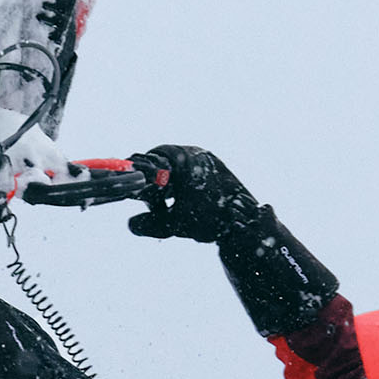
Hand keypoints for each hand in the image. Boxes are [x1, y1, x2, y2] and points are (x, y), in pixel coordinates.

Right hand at [119, 144, 266, 245]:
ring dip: (172, 186)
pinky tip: (188, 206)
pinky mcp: (220, 169)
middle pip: (166, 162)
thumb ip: (149, 224)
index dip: (142, 173)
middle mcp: (197, 154)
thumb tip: (131, 225)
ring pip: (182, 168)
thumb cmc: (210, 218)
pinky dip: (186, 186)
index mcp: (183, 159)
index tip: (137, 188)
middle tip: (153, 202)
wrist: (246, 221)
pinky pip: (196, 172)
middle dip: (157, 183)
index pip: (152, 156)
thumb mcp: (174, 224)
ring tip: (171, 207)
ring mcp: (211, 160)